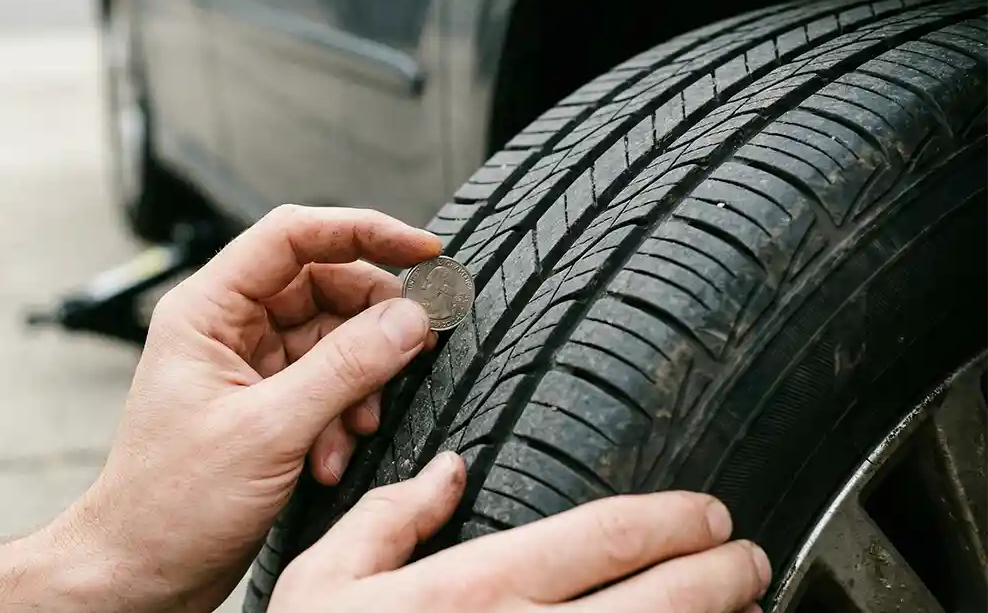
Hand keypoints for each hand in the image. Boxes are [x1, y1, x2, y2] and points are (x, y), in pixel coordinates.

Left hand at [50, 206, 441, 611]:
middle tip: (418, 346)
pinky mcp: (266, 405)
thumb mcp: (270, 430)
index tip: (422, 250)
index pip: (294, 236)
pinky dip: (344, 415)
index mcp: (207, 310)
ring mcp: (248, 366)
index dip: (363, 232)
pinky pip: (327, 384)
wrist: (142, 572)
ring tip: (358, 426)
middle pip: (325, 287)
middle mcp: (227, 328)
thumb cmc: (170, 505)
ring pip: (333, 339)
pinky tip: (334, 455)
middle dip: (373, 324)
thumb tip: (408, 318)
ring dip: (360, 383)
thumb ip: (347, 368)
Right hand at [271, 452, 770, 612]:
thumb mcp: (324, 581)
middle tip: (746, 555)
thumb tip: (447, 472)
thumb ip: (389, 517)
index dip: (668, 520)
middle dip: (720, 572)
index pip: (599, 538)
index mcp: (468, 591)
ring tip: (749, 606)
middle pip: (657, 599)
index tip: (703, 513)